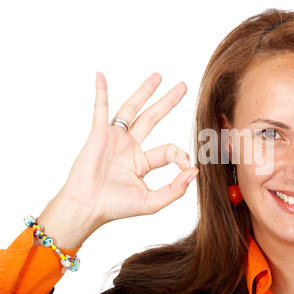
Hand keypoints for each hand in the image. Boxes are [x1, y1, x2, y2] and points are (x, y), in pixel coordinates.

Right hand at [38, 72, 197, 247]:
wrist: (88, 206)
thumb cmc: (116, 207)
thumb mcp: (152, 202)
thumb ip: (175, 189)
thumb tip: (194, 171)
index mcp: (143, 161)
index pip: (169, 149)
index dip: (180, 155)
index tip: (186, 164)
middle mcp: (131, 146)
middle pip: (153, 118)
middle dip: (168, 102)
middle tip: (182, 86)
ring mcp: (115, 138)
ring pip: (132, 109)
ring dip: (144, 91)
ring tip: (158, 76)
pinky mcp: (99, 134)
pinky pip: (101, 109)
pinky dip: (101, 92)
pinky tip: (101, 76)